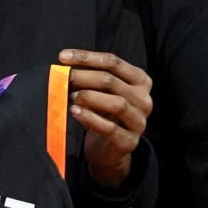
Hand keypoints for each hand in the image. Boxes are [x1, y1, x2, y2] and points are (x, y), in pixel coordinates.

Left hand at [58, 51, 151, 189]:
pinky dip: (90, 118)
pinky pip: (110, 128)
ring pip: (116, 103)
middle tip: (62, 78)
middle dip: (83, 77)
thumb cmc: (104, 115)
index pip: (113, 62)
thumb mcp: (100, 93)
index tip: (62, 57)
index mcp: (140, 81)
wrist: (109, 150)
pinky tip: (75, 112)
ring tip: (70, 96)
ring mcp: (139, 122)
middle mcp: (144, 100)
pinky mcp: (129, 142)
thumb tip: (64, 68)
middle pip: (111, 81)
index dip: (86, 57)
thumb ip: (89, 80)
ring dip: (89, 97)